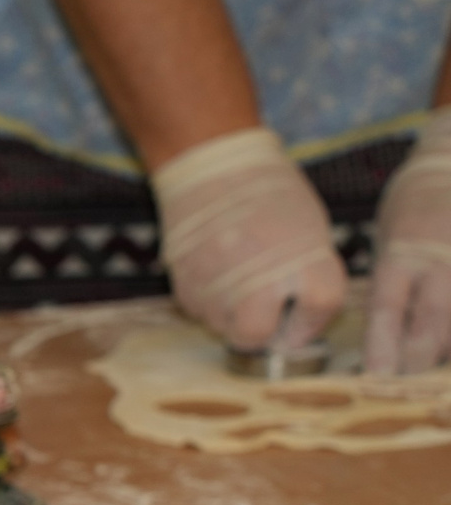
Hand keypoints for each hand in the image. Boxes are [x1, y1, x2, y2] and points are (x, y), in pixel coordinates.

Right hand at [151, 127, 346, 350]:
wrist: (212, 167)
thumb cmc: (269, 195)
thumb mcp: (309, 232)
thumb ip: (310, 277)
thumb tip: (297, 321)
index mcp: (306, 263)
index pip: (318, 311)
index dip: (312, 319)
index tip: (303, 315)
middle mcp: (261, 284)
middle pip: (259, 337)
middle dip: (264, 332)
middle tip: (265, 313)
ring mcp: (218, 290)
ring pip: (225, 329)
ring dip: (234, 315)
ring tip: (237, 279)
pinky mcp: (186, 291)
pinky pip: (201, 313)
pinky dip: (210, 301)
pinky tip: (216, 271)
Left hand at [365, 108, 450, 374]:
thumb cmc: (414, 202)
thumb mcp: (388, 238)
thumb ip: (390, 282)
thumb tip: (381, 333)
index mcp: (400, 259)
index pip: (388, 313)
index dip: (383, 350)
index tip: (378, 379)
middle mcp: (437, 266)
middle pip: (430, 327)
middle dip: (420, 362)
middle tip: (409, 387)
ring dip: (448, 350)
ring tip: (439, 374)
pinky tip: (449, 352)